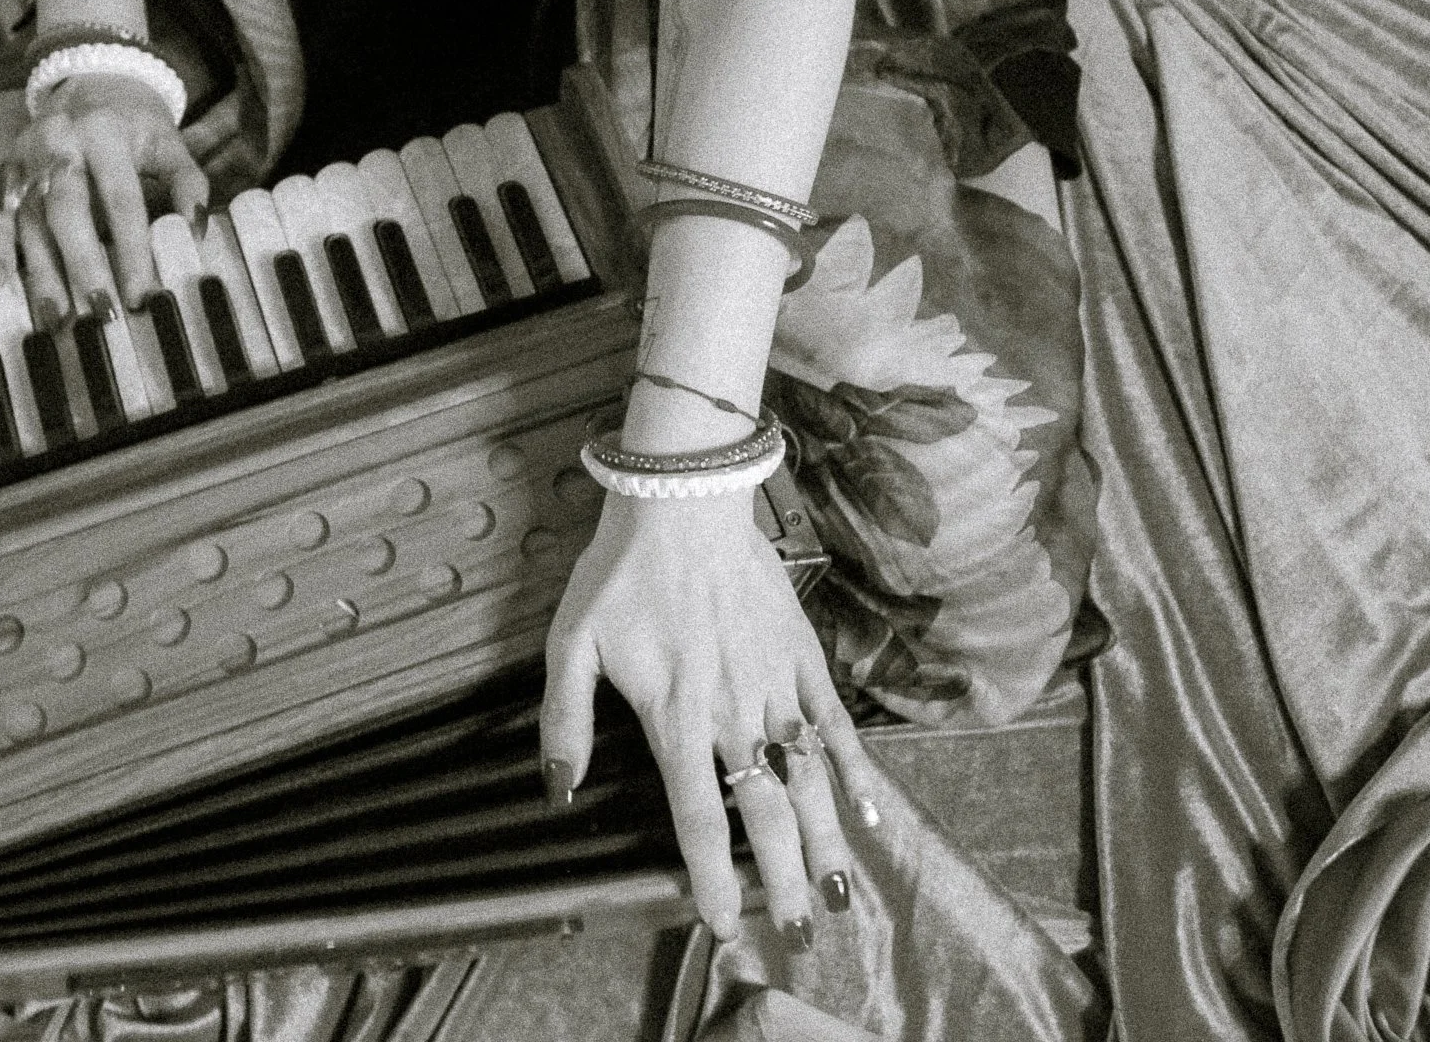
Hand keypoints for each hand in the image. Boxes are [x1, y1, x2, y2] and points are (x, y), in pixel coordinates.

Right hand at [0, 72, 209, 323]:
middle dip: (84, 265)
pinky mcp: (5, 177)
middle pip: (68, 212)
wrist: (89, 85)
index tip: (142, 294)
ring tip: (59, 318)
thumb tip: (194, 233)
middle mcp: (58, 145)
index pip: (120, 199)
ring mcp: (26, 162)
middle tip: (101, 313)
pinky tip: (5, 285)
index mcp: (104, 133)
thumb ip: (188, 184)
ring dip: (43, 272)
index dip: (131, 249)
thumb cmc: (135, 127)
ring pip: (30, 222)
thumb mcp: (169, 144)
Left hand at [540, 493, 877, 945]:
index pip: (699, 814)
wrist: (684, 498)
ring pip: (807, 776)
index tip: (727, 924)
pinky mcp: (801, 654)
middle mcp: (733, 709)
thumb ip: (565, 720)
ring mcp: (774, 683)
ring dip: (826, 840)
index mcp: (676, 714)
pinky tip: (870, 812)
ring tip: (839, 893)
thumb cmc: (621, 570)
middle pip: (766, 810)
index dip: (713, 875)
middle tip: (801, 932)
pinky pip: (834, 721)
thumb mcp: (571, 642)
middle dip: (783, 878)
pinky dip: (854, 769)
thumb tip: (559, 788)